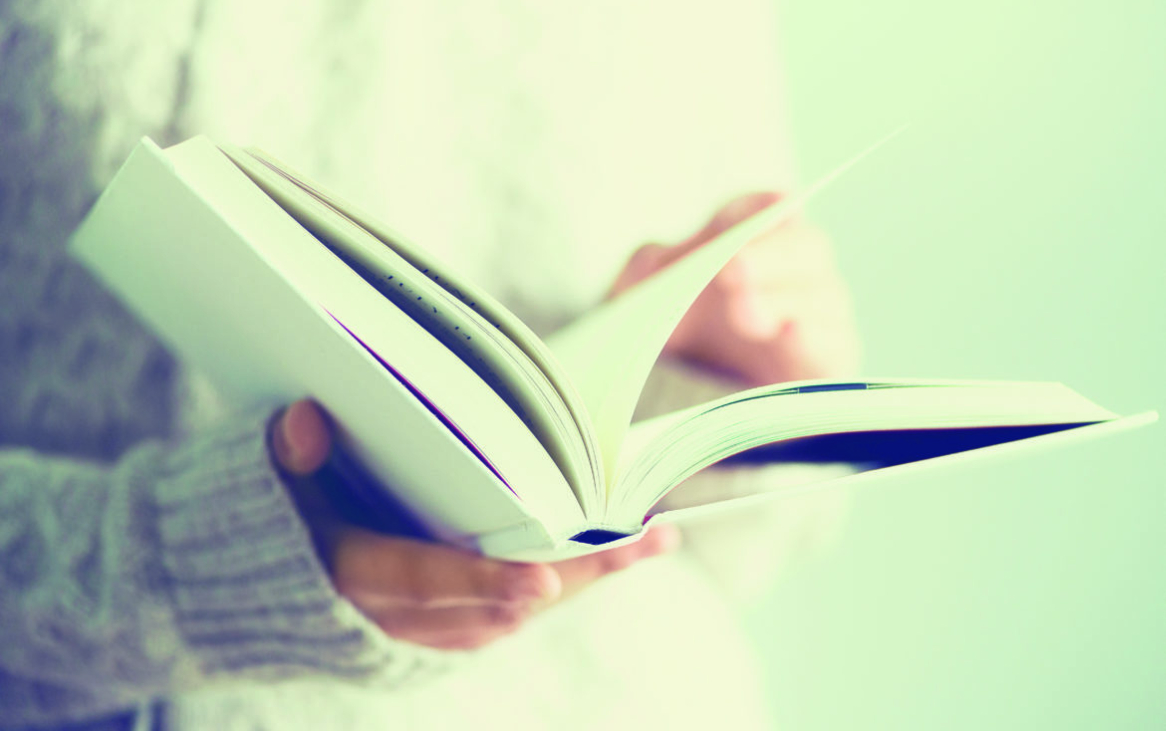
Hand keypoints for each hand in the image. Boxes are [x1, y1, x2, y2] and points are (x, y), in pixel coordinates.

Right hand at [271, 400, 680, 649]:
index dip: (479, 582)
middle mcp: (389, 616)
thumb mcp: (256, 480)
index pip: (419, 578)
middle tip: (645, 539)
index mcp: (345, 575)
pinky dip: (555, 586)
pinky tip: (605, 554)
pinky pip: (505, 615)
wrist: (232, 594)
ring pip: (511, 613)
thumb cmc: (252, 523)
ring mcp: (415, 631)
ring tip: (649, 538)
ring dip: (581, 580)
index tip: (544, 579)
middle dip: (573, 574)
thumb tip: (308, 419)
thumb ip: (284, 453)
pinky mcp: (434, 631)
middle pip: (493, 603)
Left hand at [608, 192, 861, 385]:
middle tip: (734, 269)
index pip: (768, 211)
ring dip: (786, 298)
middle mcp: (792, 277)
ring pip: (824, 295)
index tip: (737, 219)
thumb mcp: (641, 297)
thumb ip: (655, 267)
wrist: (671, 412)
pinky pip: (835, 348)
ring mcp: (815, 321)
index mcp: (749, 245)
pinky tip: (790, 332)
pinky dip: (815, 338)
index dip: (756, 213)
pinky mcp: (826, 367)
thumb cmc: (663, 338)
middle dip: (771, 255)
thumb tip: (680, 255)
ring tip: (744, 309)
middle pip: (807, 247)